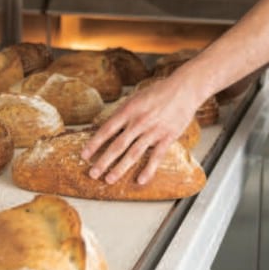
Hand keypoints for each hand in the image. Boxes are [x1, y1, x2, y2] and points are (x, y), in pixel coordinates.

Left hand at [81, 75, 198, 184]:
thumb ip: (123, 112)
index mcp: (128, 110)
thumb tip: (108, 126)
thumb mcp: (135, 97)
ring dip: (120, 168)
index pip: (106, 130)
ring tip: (109, 179)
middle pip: (117, 145)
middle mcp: (138, 122)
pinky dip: (148, 170)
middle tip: (93, 173)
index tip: (84, 155)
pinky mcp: (167, 137)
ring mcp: (153, 131)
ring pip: (133, 154)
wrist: (184, 89)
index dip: (94, 144)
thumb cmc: (158, 92)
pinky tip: (140, 180)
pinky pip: (156, 157)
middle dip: (103, 161)